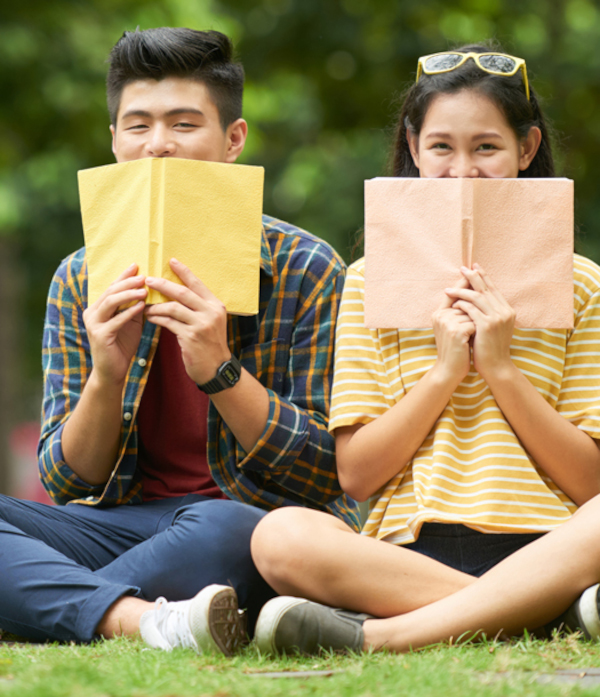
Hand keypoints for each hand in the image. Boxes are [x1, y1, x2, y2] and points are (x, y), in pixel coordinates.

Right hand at [83, 264, 146, 386]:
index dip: (123, 276)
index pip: (111, 287)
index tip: (137, 265)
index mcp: (98, 308)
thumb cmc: (122, 345)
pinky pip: (116, 320)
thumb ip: (134, 306)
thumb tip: (146, 288)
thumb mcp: (130, 322)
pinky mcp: (100, 336)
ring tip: (144, 290)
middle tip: (144, 276)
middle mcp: (92, 313)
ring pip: (110, 303)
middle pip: (110, 292)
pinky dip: (129, 312)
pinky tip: (141, 306)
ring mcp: (93, 324)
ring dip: (128, 294)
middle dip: (127, 282)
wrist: (112, 371)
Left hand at [144, 258, 230, 384]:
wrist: (217, 369)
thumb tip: (177, 293)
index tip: (171, 260)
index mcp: (216, 306)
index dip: (183, 271)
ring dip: (156, 306)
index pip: (197, 284)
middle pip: (182, 293)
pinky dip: (157, 318)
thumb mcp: (211, 322)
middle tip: (148, 280)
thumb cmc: (210, 344)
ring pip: (173, 308)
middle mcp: (210, 313)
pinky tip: (150, 317)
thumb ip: (199, 308)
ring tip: (146, 305)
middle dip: (163, 285)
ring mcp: (201, 325)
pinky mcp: (190, 337)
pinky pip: (169, 323)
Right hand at [431, 275, 475, 383]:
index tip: (476, 269)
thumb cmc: (456, 349)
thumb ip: (459, 313)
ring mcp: (447, 323)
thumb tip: (474, 295)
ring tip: (480, 332)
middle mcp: (440, 315)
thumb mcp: (454, 328)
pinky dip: (479, 329)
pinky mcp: (456, 331)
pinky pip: (474, 322)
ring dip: (478, 321)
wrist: (449, 370)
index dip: (465, 281)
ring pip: (472, 311)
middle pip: (465, 300)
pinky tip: (478, 338)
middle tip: (485, 299)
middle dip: (476, 304)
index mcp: (438, 313)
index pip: (453, 291)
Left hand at [444, 264, 515, 381]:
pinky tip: (452, 303)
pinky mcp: (487, 325)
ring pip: (477, 297)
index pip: (493, 289)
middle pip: (486, 288)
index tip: (473, 267)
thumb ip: (487, 313)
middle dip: (473, 277)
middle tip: (462, 268)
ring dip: (461, 290)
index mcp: (507, 310)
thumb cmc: (490, 348)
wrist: (496, 366)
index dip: (483, 276)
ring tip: (449, 288)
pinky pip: (471, 309)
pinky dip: (461, 304)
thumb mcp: (492, 327)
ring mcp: (497, 318)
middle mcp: (505, 312)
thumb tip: (473, 298)